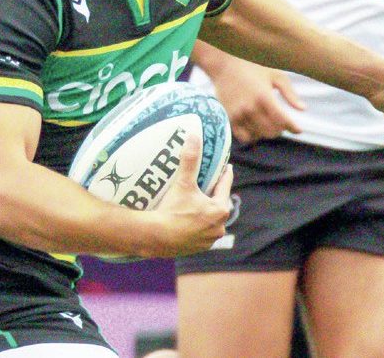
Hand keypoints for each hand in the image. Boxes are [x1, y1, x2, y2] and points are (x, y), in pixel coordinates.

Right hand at [151, 135, 233, 256]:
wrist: (157, 237)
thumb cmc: (172, 209)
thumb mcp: (183, 183)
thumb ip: (190, 159)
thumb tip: (194, 135)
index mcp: (219, 209)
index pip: (225, 187)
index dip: (225, 175)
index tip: (226, 166)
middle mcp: (219, 226)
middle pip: (219, 204)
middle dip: (215, 194)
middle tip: (208, 184)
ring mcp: (209, 239)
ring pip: (211, 220)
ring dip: (207, 212)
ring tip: (197, 202)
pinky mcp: (198, 248)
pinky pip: (202, 233)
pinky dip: (198, 225)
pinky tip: (189, 220)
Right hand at [211, 61, 304, 143]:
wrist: (224, 65)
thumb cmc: (253, 67)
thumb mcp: (275, 75)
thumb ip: (290, 93)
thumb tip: (303, 109)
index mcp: (264, 96)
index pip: (283, 121)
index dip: (294, 128)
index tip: (298, 129)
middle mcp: (250, 107)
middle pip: (272, 131)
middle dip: (280, 129)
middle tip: (281, 123)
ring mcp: (238, 114)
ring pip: (259, 135)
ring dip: (267, 132)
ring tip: (268, 123)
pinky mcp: (229, 117)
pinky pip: (244, 137)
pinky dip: (253, 136)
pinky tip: (255, 127)